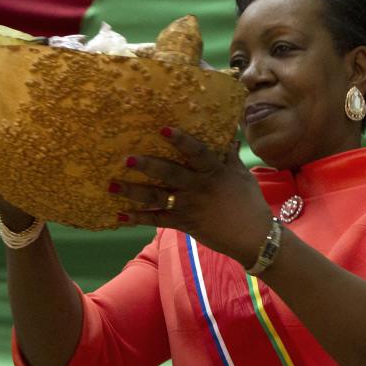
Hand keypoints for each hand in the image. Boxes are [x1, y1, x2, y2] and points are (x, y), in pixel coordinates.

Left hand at [109, 127, 272, 263]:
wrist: (254, 237)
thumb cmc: (250, 203)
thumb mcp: (242, 175)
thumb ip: (230, 156)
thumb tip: (228, 136)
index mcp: (214, 172)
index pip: (197, 152)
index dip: (181, 140)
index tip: (163, 128)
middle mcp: (198, 188)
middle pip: (170, 174)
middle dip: (148, 166)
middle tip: (126, 159)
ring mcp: (189, 207)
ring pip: (157, 197)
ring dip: (133, 191)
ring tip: (111, 185)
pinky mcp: (184, 223)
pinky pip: (157, 220)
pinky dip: (138, 218)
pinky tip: (120, 215)